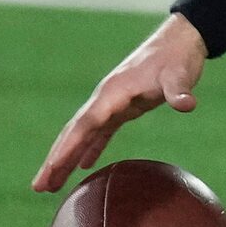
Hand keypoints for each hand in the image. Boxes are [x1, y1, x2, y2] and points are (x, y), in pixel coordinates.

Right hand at [32, 15, 205, 191]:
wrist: (181, 39)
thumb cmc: (177, 56)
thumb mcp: (179, 74)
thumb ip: (179, 90)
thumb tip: (187, 105)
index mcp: (113, 92)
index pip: (85, 124)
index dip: (69, 146)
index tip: (52, 168)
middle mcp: (106, 99)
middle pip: (75, 132)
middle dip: (56, 159)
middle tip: (38, 187)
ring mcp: (113, 103)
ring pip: (84, 135)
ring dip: (67, 159)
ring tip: (50, 185)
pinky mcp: (124, 107)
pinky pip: (101, 132)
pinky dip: (90, 149)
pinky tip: (83, 167)